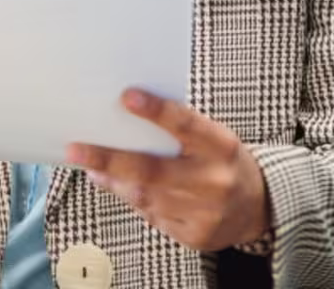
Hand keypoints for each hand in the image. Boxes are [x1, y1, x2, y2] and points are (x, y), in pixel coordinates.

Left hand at [68, 89, 270, 251]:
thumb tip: (127, 116)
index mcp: (222, 147)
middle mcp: (214, 181)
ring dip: (113, 180)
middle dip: (109, 158)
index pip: (187, 125)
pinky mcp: (194, 237)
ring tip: (91, 165)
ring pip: (144, 197)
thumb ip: (181, 130)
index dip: (157, 111)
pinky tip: (119, 186)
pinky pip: (152, 217)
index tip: (126, 96)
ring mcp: (204, 213)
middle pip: (152, 170)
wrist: (257, 208)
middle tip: (77, 148)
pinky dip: (133, 200)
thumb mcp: (214, 138)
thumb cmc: (224, 162)